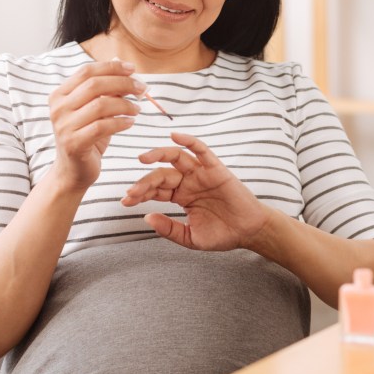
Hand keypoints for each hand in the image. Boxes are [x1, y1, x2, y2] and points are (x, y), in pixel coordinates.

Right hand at [48, 60, 145, 191]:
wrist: (73, 171)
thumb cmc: (87, 137)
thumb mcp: (95, 111)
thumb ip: (105, 90)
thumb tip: (122, 65)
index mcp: (60, 94)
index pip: (87, 71)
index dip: (111, 68)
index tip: (133, 69)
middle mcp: (58, 108)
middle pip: (95, 85)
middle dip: (123, 84)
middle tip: (142, 89)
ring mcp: (64, 126)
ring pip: (100, 105)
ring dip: (125, 104)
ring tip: (137, 109)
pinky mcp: (74, 143)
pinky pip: (102, 127)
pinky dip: (120, 122)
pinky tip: (130, 123)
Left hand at [121, 132, 272, 250]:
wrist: (248, 232)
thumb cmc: (222, 234)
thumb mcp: (190, 237)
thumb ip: (169, 229)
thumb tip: (147, 217)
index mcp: (181, 196)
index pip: (155, 190)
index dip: (139, 194)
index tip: (125, 202)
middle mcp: (189, 182)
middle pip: (161, 174)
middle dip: (144, 182)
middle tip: (132, 192)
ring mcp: (201, 174)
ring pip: (176, 157)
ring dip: (158, 154)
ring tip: (142, 158)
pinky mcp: (216, 169)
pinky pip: (201, 151)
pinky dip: (189, 141)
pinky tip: (175, 136)